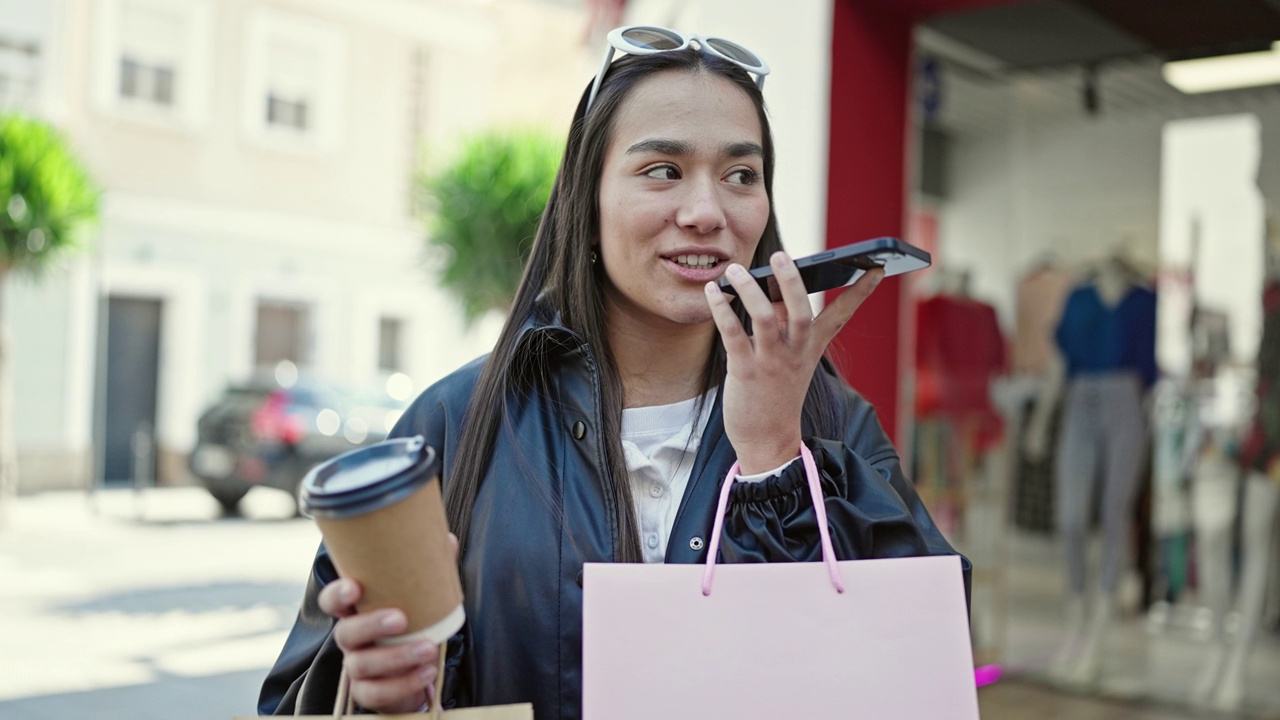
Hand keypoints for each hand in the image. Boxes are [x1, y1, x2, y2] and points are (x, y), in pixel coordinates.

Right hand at [318, 533, 458, 713]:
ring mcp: (356, 667)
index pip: (332, 601)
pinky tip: (427, 671)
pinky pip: (377, 692)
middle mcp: (351, 639)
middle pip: (345, 632)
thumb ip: (430, 573)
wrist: (418, 671)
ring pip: (362, 664)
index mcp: (357, 612)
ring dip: (397, 656)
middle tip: (402, 619)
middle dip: (371, 625)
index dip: (337, 594)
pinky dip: (404, 683)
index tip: (355, 587)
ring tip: (428, 649)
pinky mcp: (368, 692)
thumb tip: (448, 541)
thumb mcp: (421, 600)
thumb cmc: (414, 627)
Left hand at [705, 251, 882, 473]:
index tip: (877, 267)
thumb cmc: (776, 393)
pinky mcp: (745, 371)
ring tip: (734, 269)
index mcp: (812, 347)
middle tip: (779, 254)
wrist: (767, 440)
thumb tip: (765, 287)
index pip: (841, 315)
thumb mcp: (790, 358)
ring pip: (764, 318)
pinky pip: (733, 334)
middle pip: (801, 311)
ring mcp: (771, 362)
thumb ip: (783, 324)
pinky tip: (713, 292)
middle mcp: (795, 352)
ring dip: (748, 289)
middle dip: (791, 281)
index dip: (860, 291)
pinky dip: (722, 309)